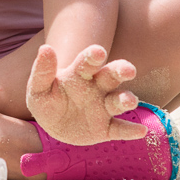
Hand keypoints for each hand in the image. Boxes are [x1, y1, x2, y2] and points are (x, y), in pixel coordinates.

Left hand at [26, 44, 144, 145]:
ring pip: (119, 100)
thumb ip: (42, 71)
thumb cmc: (46, 99)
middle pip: (111, 76)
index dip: (93, 56)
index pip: (87, 62)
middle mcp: (96, 87)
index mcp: (79, 74)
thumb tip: (45, 48)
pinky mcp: (107, 128)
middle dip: (120, 71)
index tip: (98, 51)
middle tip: (128, 69)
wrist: (52, 125)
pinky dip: (130, 130)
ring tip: (129, 100)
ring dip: (126, 99)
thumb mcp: (38, 87)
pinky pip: (120, 129)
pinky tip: (141, 131)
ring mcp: (103, 108)